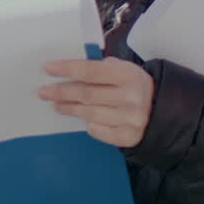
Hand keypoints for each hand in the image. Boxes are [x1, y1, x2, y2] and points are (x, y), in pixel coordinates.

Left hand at [40, 57, 154, 147]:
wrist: (160, 109)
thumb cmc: (131, 85)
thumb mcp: (121, 69)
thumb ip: (98, 68)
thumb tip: (65, 69)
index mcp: (128, 75)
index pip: (91, 71)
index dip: (67, 69)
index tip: (47, 68)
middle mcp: (131, 97)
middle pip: (87, 94)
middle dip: (61, 92)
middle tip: (43, 92)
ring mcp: (131, 119)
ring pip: (90, 113)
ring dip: (69, 109)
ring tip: (56, 105)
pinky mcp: (129, 136)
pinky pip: (99, 131)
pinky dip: (88, 125)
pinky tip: (82, 119)